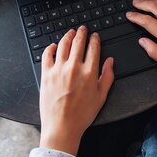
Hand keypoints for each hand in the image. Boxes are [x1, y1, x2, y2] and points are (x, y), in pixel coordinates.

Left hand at [39, 25, 114, 155]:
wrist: (62, 127)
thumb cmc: (81, 115)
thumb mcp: (101, 97)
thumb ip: (107, 76)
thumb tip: (110, 62)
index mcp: (89, 73)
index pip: (93, 48)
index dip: (94, 39)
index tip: (95, 36)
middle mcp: (74, 67)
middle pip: (78, 42)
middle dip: (82, 33)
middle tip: (82, 29)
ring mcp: (58, 69)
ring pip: (63, 44)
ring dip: (68, 36)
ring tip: (70, 32)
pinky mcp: (46, 74)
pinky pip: (47, 54)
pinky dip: (51, 47)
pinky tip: (54, 45)